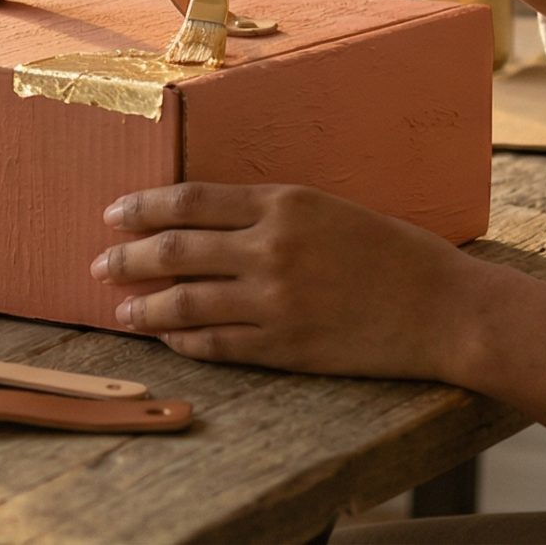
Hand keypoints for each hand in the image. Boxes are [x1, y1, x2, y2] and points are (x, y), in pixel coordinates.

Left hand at [91, 182, 473, 379]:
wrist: (445, 309)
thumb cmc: (395, 253)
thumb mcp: (330, 208)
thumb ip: (271, 212)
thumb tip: (207, 219)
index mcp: (284, 203)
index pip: (190, 200)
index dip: (143, 207)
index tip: (114, 213)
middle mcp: (272, 248)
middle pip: (175, 249)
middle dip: (127, 256)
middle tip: (101, 263)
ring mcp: (276, 300)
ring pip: (186, 303)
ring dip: (145, 307)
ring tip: (122, 311)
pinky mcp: (286, 346)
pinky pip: (217, 344)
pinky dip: (184, 342)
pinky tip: (168, 340)